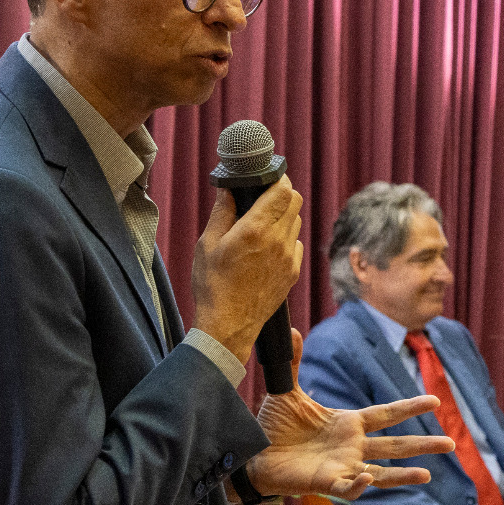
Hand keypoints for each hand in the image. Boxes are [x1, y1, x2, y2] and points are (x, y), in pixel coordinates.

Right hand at [192, 180, 303, 365]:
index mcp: (256, 230)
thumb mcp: (207, 244)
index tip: (267, 178)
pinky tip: (266, 247)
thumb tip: (228, 188)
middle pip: (295, 202)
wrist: (228, 326)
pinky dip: (285, 239)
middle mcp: (278, 241)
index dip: (277, 179)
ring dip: (283, 217)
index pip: (283, 190)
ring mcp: (289, 258)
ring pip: (296, 222)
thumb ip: (221, 212)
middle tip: (262, 198)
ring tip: (261, 225)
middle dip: (281, 195)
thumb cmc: (212, 286)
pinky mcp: (292, 273)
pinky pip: (296, 244)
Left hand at [246, 330, 454, 498]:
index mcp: (348, 423)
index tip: (435, 401)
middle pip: (394, 445)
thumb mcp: (287, 391)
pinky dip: (359, 484)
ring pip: (382, 473)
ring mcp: (342, 466)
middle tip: (451, 445)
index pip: (386, 414)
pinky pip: (348, 487)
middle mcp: (351, 446)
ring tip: (428, 474)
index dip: (409, 407)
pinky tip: (369, 476)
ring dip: (404, 475)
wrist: (252, 455)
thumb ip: (294, 362)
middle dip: (422, 445)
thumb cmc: (273, 427)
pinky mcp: (326, 483)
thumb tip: (292, 330)